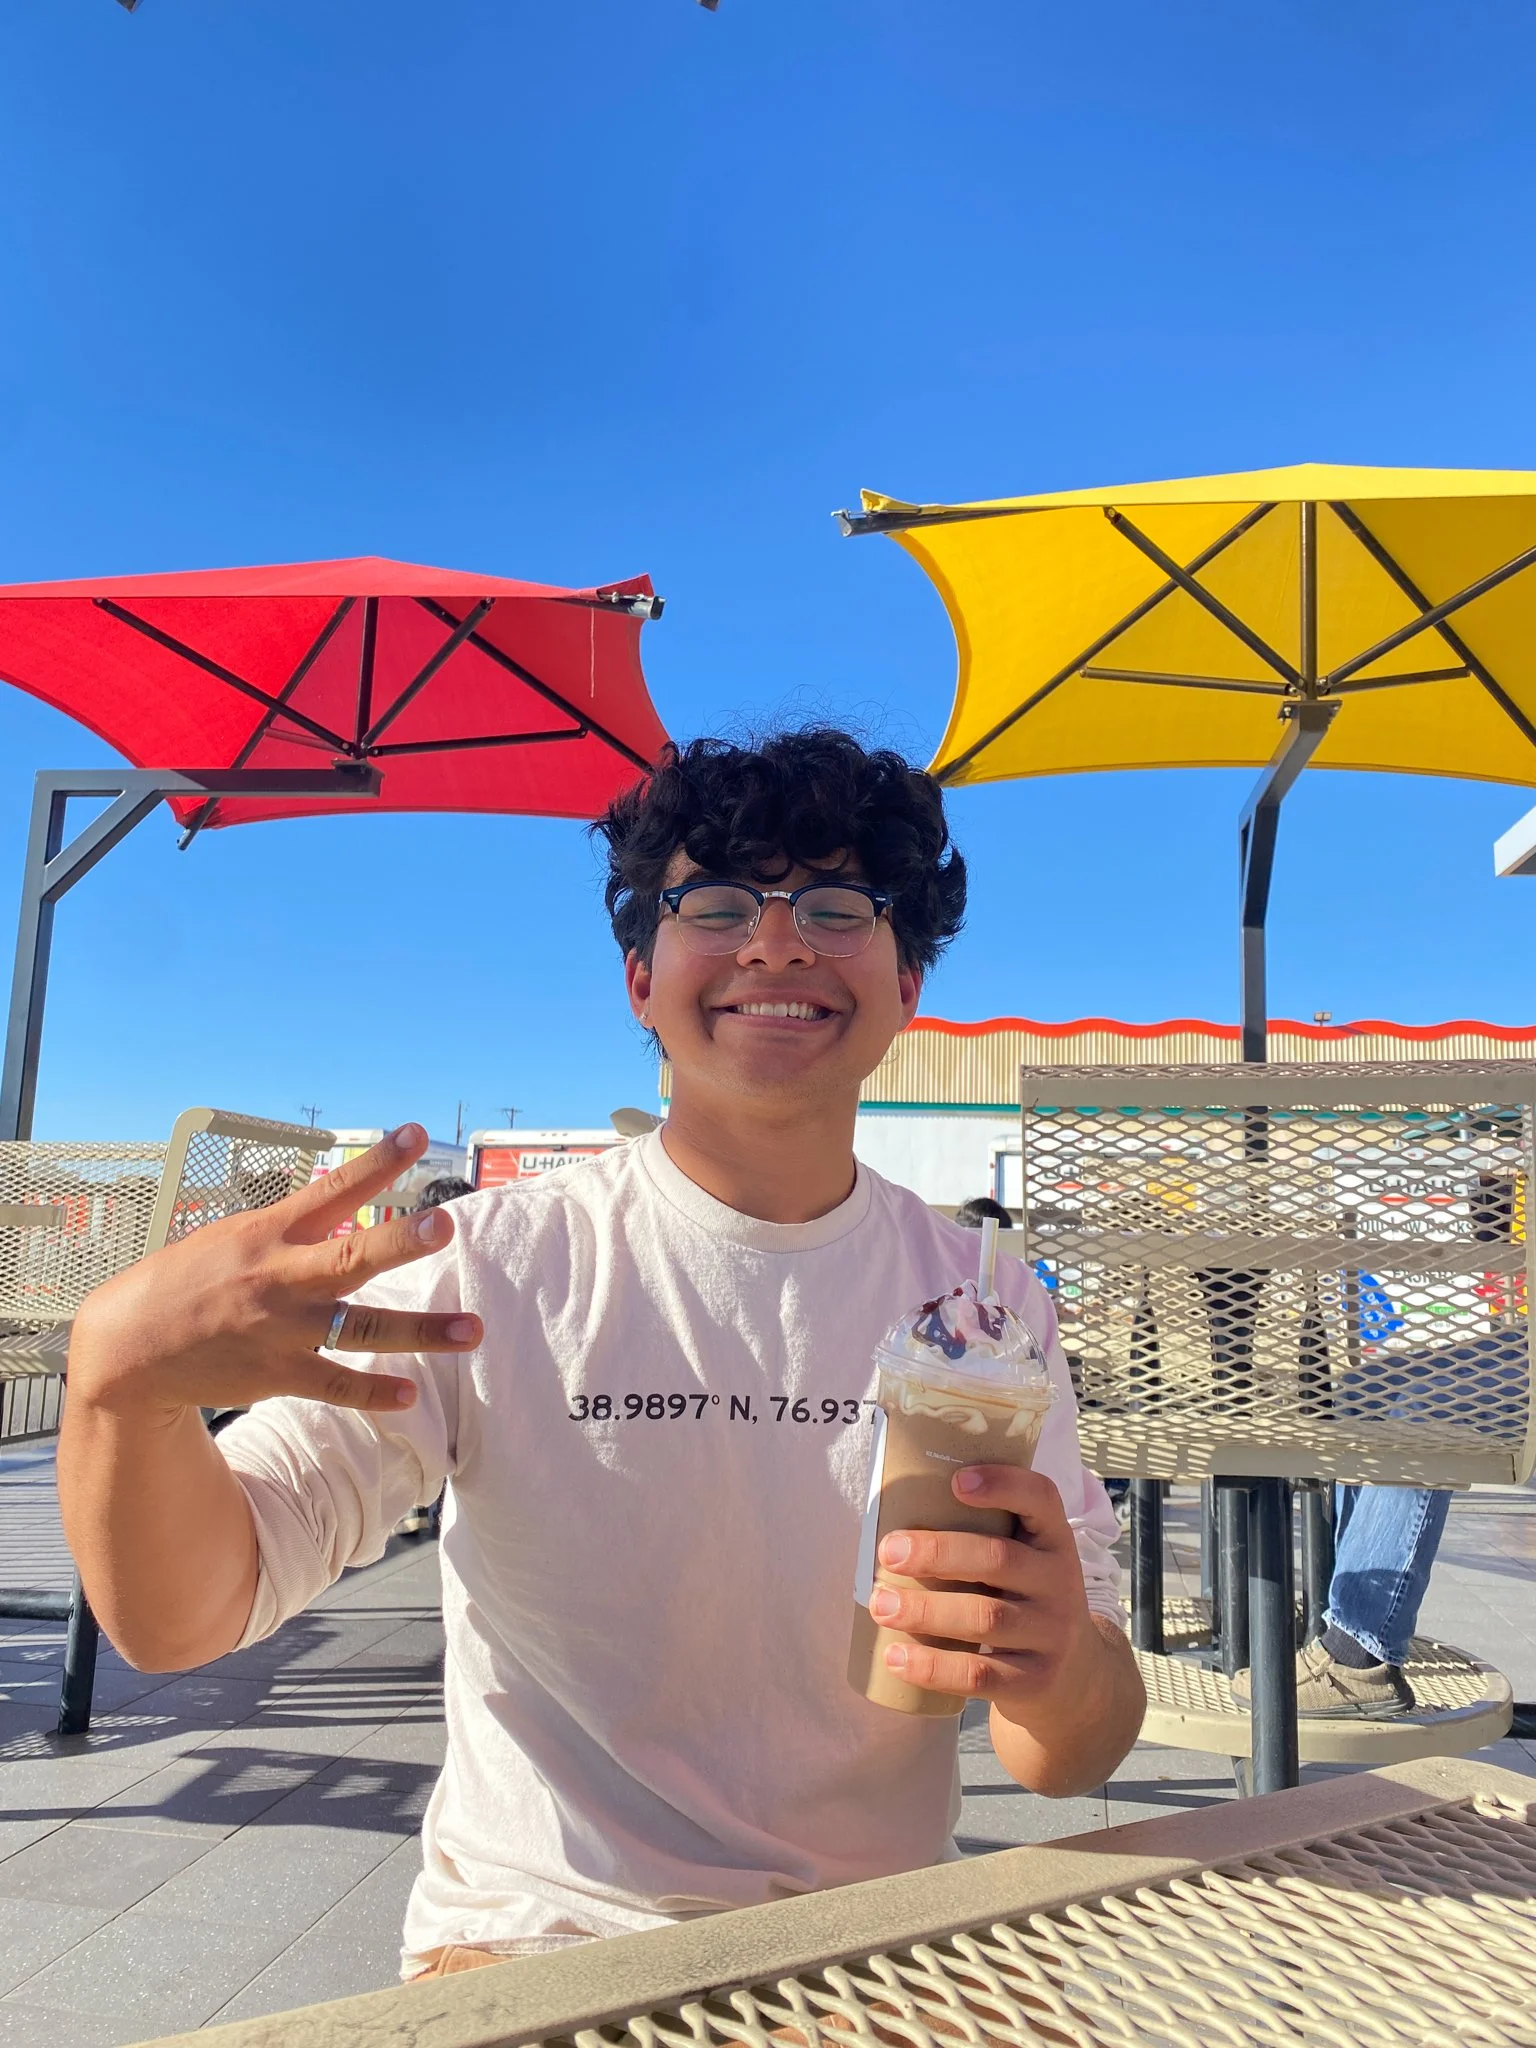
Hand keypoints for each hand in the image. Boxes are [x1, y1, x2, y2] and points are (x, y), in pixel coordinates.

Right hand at [67, 1124, 482, 1421]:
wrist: (130, 1346)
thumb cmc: (191, 1281)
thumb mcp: (235, 1236)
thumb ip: (295, 1225)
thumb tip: (351, 1203)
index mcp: (271, 1234)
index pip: (332, 1189)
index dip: (375, 1162)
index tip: (416, 1134)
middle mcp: (282, 1278)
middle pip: (352, 1257)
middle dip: (400, 1241)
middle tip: (445, 1225)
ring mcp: (283, 1329)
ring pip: (362, 1328)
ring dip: (420, 1331)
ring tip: (472, 1330)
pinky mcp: (277, 1374)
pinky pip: (335, 1383)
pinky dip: (372, 1391)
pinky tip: (409, 1393)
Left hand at [869, 1465, 1094, 1713]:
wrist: (1076, 1676)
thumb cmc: (1026, 1599)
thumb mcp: (1026, 1560)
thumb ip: (983, 1536)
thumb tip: (896, 1520)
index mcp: (1053, 1539)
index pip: (1041, 1498)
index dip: (1003, 1484)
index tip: (955, 1481)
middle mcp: (1060, 1581)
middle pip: (998, 1558)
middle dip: (938, 1552)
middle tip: (888, 1552)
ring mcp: (1052, 1634)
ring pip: (985, 1618)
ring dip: (925, 1610)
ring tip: (880, 1604)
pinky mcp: (1036, 1681)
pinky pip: (980, 1674)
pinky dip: (933, 1666)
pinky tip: (895, 1657)